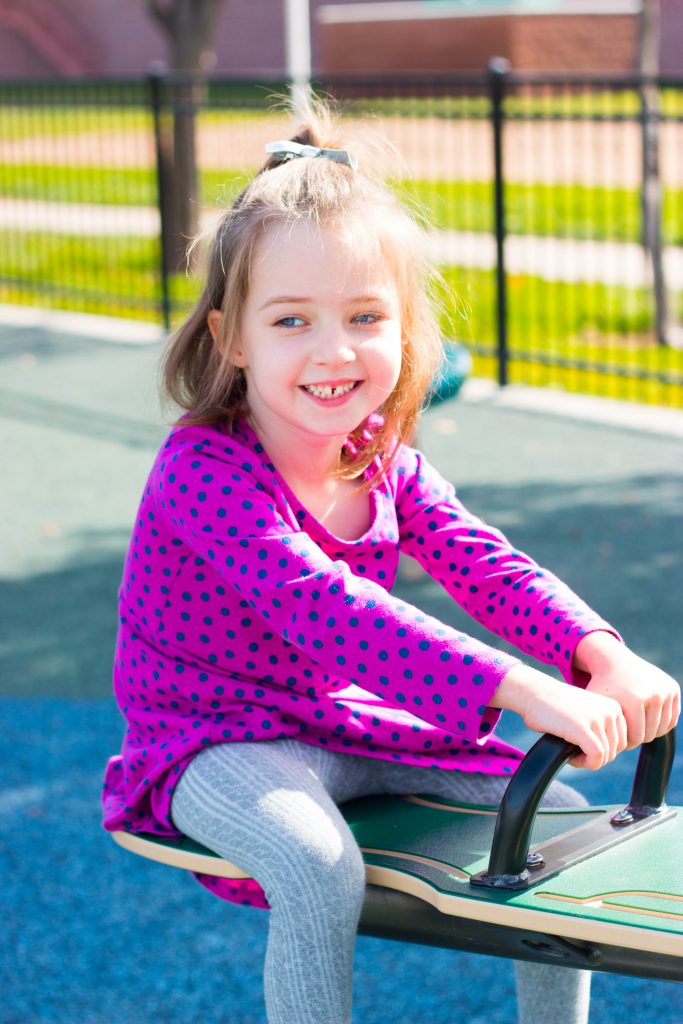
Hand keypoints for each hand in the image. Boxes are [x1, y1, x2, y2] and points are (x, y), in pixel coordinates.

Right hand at [492, 662, 627, 770]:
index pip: (621, 743)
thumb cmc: (555, 706)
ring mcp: (598, 719)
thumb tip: (610, 756)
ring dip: (586, 761)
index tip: (583, 746)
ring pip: (605, 757)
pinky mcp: (584, 729)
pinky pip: (596, 759)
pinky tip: (569, 756)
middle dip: (594, 757)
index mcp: (614, 706)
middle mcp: (611, 711)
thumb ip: (602, 728)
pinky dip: (583, 763)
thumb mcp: (587, 712)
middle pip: (614, 751)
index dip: (603, 751)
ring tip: (569, 750)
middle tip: (574, 750)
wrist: (534, 693)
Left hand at [574, 632, 680, 749]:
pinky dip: (661, 722)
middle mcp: (654, 695)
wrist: (613, 661)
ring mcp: (665, 691)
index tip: (616, 736)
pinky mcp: (673, 688)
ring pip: (663, 727)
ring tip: (635, 726)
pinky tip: (646, 719)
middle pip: (651, 733)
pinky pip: (671, 717)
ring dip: (650, 730)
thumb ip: (596, 730)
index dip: (625, 742)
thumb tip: (596, 756)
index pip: (637, 738)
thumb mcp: (596, 707)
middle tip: (626, 732)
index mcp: (635, 701)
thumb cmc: (601, 688)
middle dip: (638, 736)